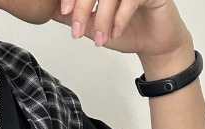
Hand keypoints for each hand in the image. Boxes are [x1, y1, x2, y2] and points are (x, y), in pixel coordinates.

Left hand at [52, 0, 192, 65]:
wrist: (154, 44)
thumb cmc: (127, 31)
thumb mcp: (94, 26)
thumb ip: (75, 17)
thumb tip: (51, 11)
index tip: (64, 12)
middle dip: (83, 7)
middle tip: (77, 30)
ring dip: (102, 18)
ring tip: (101, 39)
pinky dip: (121, 17)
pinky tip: (116, 32)